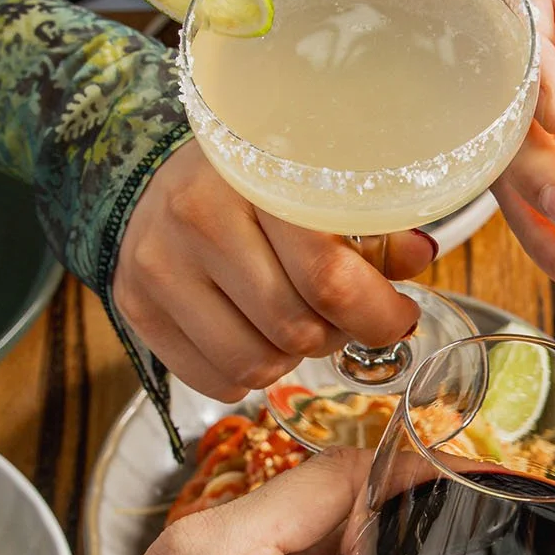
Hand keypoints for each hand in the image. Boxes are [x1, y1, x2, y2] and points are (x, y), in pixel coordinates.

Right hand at [115, 142, 437, 399]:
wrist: (157, 172)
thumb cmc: (256, 179)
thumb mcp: (319, 180)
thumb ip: (372, 224)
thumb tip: (418, 258)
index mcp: (255, 176)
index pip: (328, 278)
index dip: (377, 315)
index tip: (397, 316)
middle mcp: (197, 218)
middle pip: (295, 329)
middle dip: (337, 334)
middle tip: (343, 314)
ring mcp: (158, 266)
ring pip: (256, 365)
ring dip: (292, 358)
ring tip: (296, 321)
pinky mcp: (135, 306)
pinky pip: (216, 381)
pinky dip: (250, 373)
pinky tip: (254, 333)